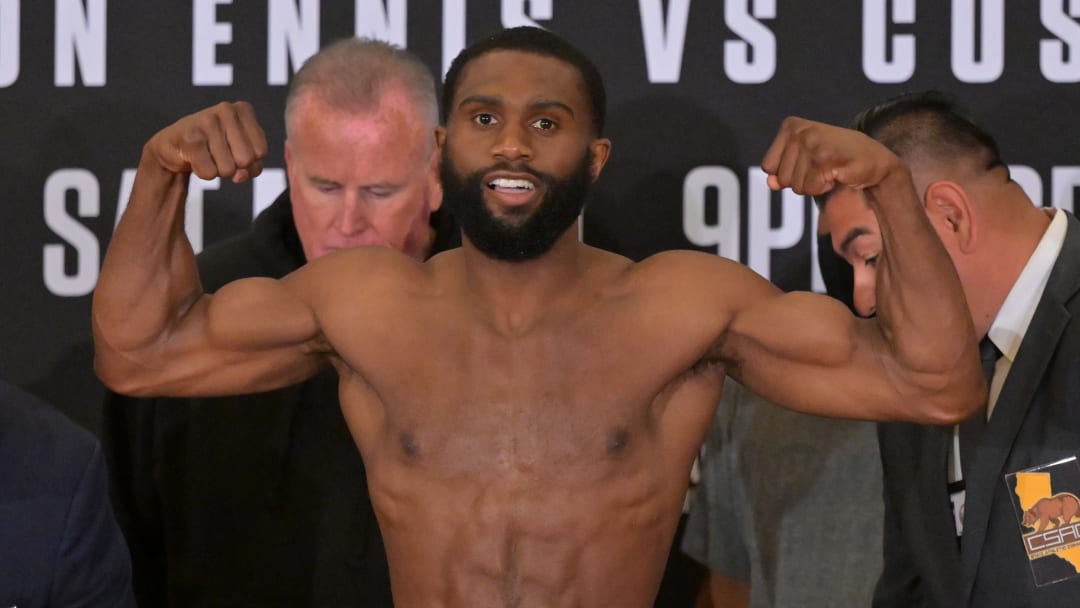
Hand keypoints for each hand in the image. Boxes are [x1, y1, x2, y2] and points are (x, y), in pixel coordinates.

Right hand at [144, 101, 267, 182]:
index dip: (249, 162)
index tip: (233, 152)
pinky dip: (203, 173)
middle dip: (234, 167)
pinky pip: (210, 173)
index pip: (261, 151)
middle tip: (218, 155)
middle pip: (246, 160)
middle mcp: (227, 110)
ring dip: (217, 171)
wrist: (172, 146)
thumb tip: (239, 175)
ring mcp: (207, 121)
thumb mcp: (241, 152)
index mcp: (243, 110)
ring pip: (229, 169)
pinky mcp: (190, 138)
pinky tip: (194, 158)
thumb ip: (252, 166)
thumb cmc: (212, 148)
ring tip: (206, 155)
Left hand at [761, 117, 898, 194]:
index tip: (808, 162)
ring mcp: (813, 145)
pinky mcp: (826, 159)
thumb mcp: (805, 161)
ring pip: (797, 186)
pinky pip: (813, 189)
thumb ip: (783, 170)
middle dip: (802, 181)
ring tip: (831, 169)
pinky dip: (825, 188)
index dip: (788, 173)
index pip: (768, 167)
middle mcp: (800, 132)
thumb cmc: (838, 158)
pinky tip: (838, 173)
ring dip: (814, 185)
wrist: (875, 160)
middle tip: (823, 167)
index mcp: (791, 126)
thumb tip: (771, 183)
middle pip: (782, 179)